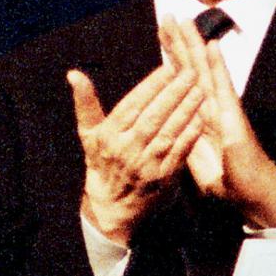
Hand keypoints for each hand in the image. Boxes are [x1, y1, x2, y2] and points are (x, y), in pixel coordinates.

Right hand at [69, 38, 205, 242]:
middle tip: (190, 73)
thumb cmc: (101, 164)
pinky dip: (190, 136)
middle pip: (152, 116)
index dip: (151, 86)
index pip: (132, 105)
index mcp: (109, 136)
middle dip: (173, 93)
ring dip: (185, 111)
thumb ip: (85, 103)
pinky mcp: (162, 179)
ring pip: (167, 133)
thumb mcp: (88, 135)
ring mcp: (145, 165)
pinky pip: (179, 153)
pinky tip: (201, 119)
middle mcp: (126, 150)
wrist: (110, 208)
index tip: (168, 67)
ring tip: (200, 90)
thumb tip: (74, 74)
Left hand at [166, 17, 275, 228]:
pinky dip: (218, 64)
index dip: (172, 56)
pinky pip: (223, 86)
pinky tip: (212, 44)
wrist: (250, 193)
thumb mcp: (192, 159)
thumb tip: (165, 130)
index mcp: (199, 114)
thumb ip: (181, 141)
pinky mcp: (232, 115)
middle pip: (192, 68)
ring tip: (185, 20)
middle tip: (168, 16)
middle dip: (180, 42)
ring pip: (205, 70)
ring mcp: (223, 108)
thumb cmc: (226, 179)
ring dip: (195, 45)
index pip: (182, 79)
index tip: (162, 35)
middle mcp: (211, 105)